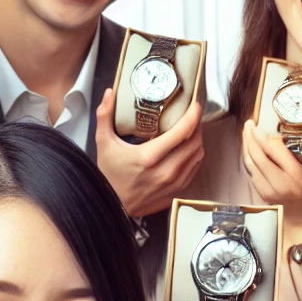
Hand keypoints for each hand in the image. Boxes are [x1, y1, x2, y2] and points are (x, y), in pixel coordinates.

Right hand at [95, 87, 205, 217]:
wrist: (112, 206)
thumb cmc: (109, 176)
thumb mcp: (103, 144)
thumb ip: (105, 116)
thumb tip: (109, 93)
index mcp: (149, 157)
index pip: (182, 132)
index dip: (193, 115)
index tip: (194, 105)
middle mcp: (165, 172)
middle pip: (195, 142)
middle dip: (197, 125)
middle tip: (192, 115)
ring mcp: (174, 184)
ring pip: (198, 156)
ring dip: (198, 141)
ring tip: (192, 130)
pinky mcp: (177, 192)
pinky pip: (195, 170)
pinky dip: (195, 157)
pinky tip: (188, 149)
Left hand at [241, 121, 301, 206]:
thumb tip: (285, 135)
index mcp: (299, 178)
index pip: (277, 153)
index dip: (264, 138)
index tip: (258, 126)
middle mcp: (283, 186)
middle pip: (260, 158)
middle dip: (251, 138)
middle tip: (249, 124)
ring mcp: (270, 192)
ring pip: (251, 165)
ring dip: (246, 147)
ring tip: (246, 133)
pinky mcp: (263, 195)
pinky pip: (251, 172)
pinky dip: (248, 158)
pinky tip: (248, 148)